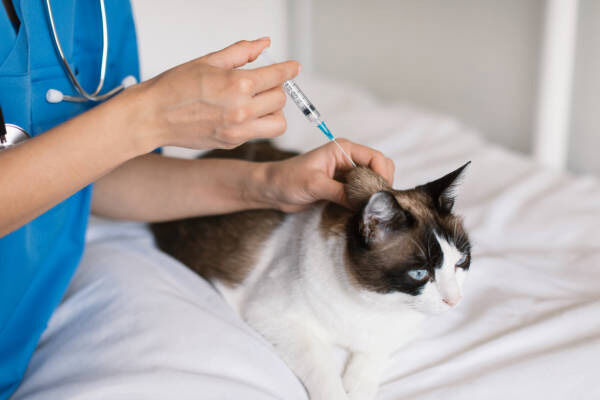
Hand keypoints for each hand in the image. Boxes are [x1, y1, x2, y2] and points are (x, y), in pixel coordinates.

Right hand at [139, 37, 298, 149]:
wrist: (152, 116)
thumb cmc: (174, 87)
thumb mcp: (208, 61)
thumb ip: (241, 52)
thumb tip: (264, 44)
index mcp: (238, 85)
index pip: (278, 76)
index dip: (289, 69)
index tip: (294, 67)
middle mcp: (242, 110)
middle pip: (281, 98)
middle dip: (276, 87)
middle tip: (263, 82)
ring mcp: (239, 130)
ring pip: (278, 122)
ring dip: (274, 110)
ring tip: (259, 102)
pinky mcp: (233, 142)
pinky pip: (258, 133)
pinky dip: (257, 122)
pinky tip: (240, 113)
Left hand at [255, 139, 394, 211]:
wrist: (271, 190)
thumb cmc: (287, 179)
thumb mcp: (314, 185)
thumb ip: (340, 192)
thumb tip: (364, 202)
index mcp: (343, 150)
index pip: (376, 158)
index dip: (383, 175)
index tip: (380, 194)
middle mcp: (348, 159)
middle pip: (380, 169)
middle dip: (382, 185)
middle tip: (376, 203)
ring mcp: (346, 174)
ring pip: (373, 182)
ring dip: (374, 194)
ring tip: (368, 208)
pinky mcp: (342, 188)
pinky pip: (362, 193)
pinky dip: (365, 201)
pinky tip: (361, 211)